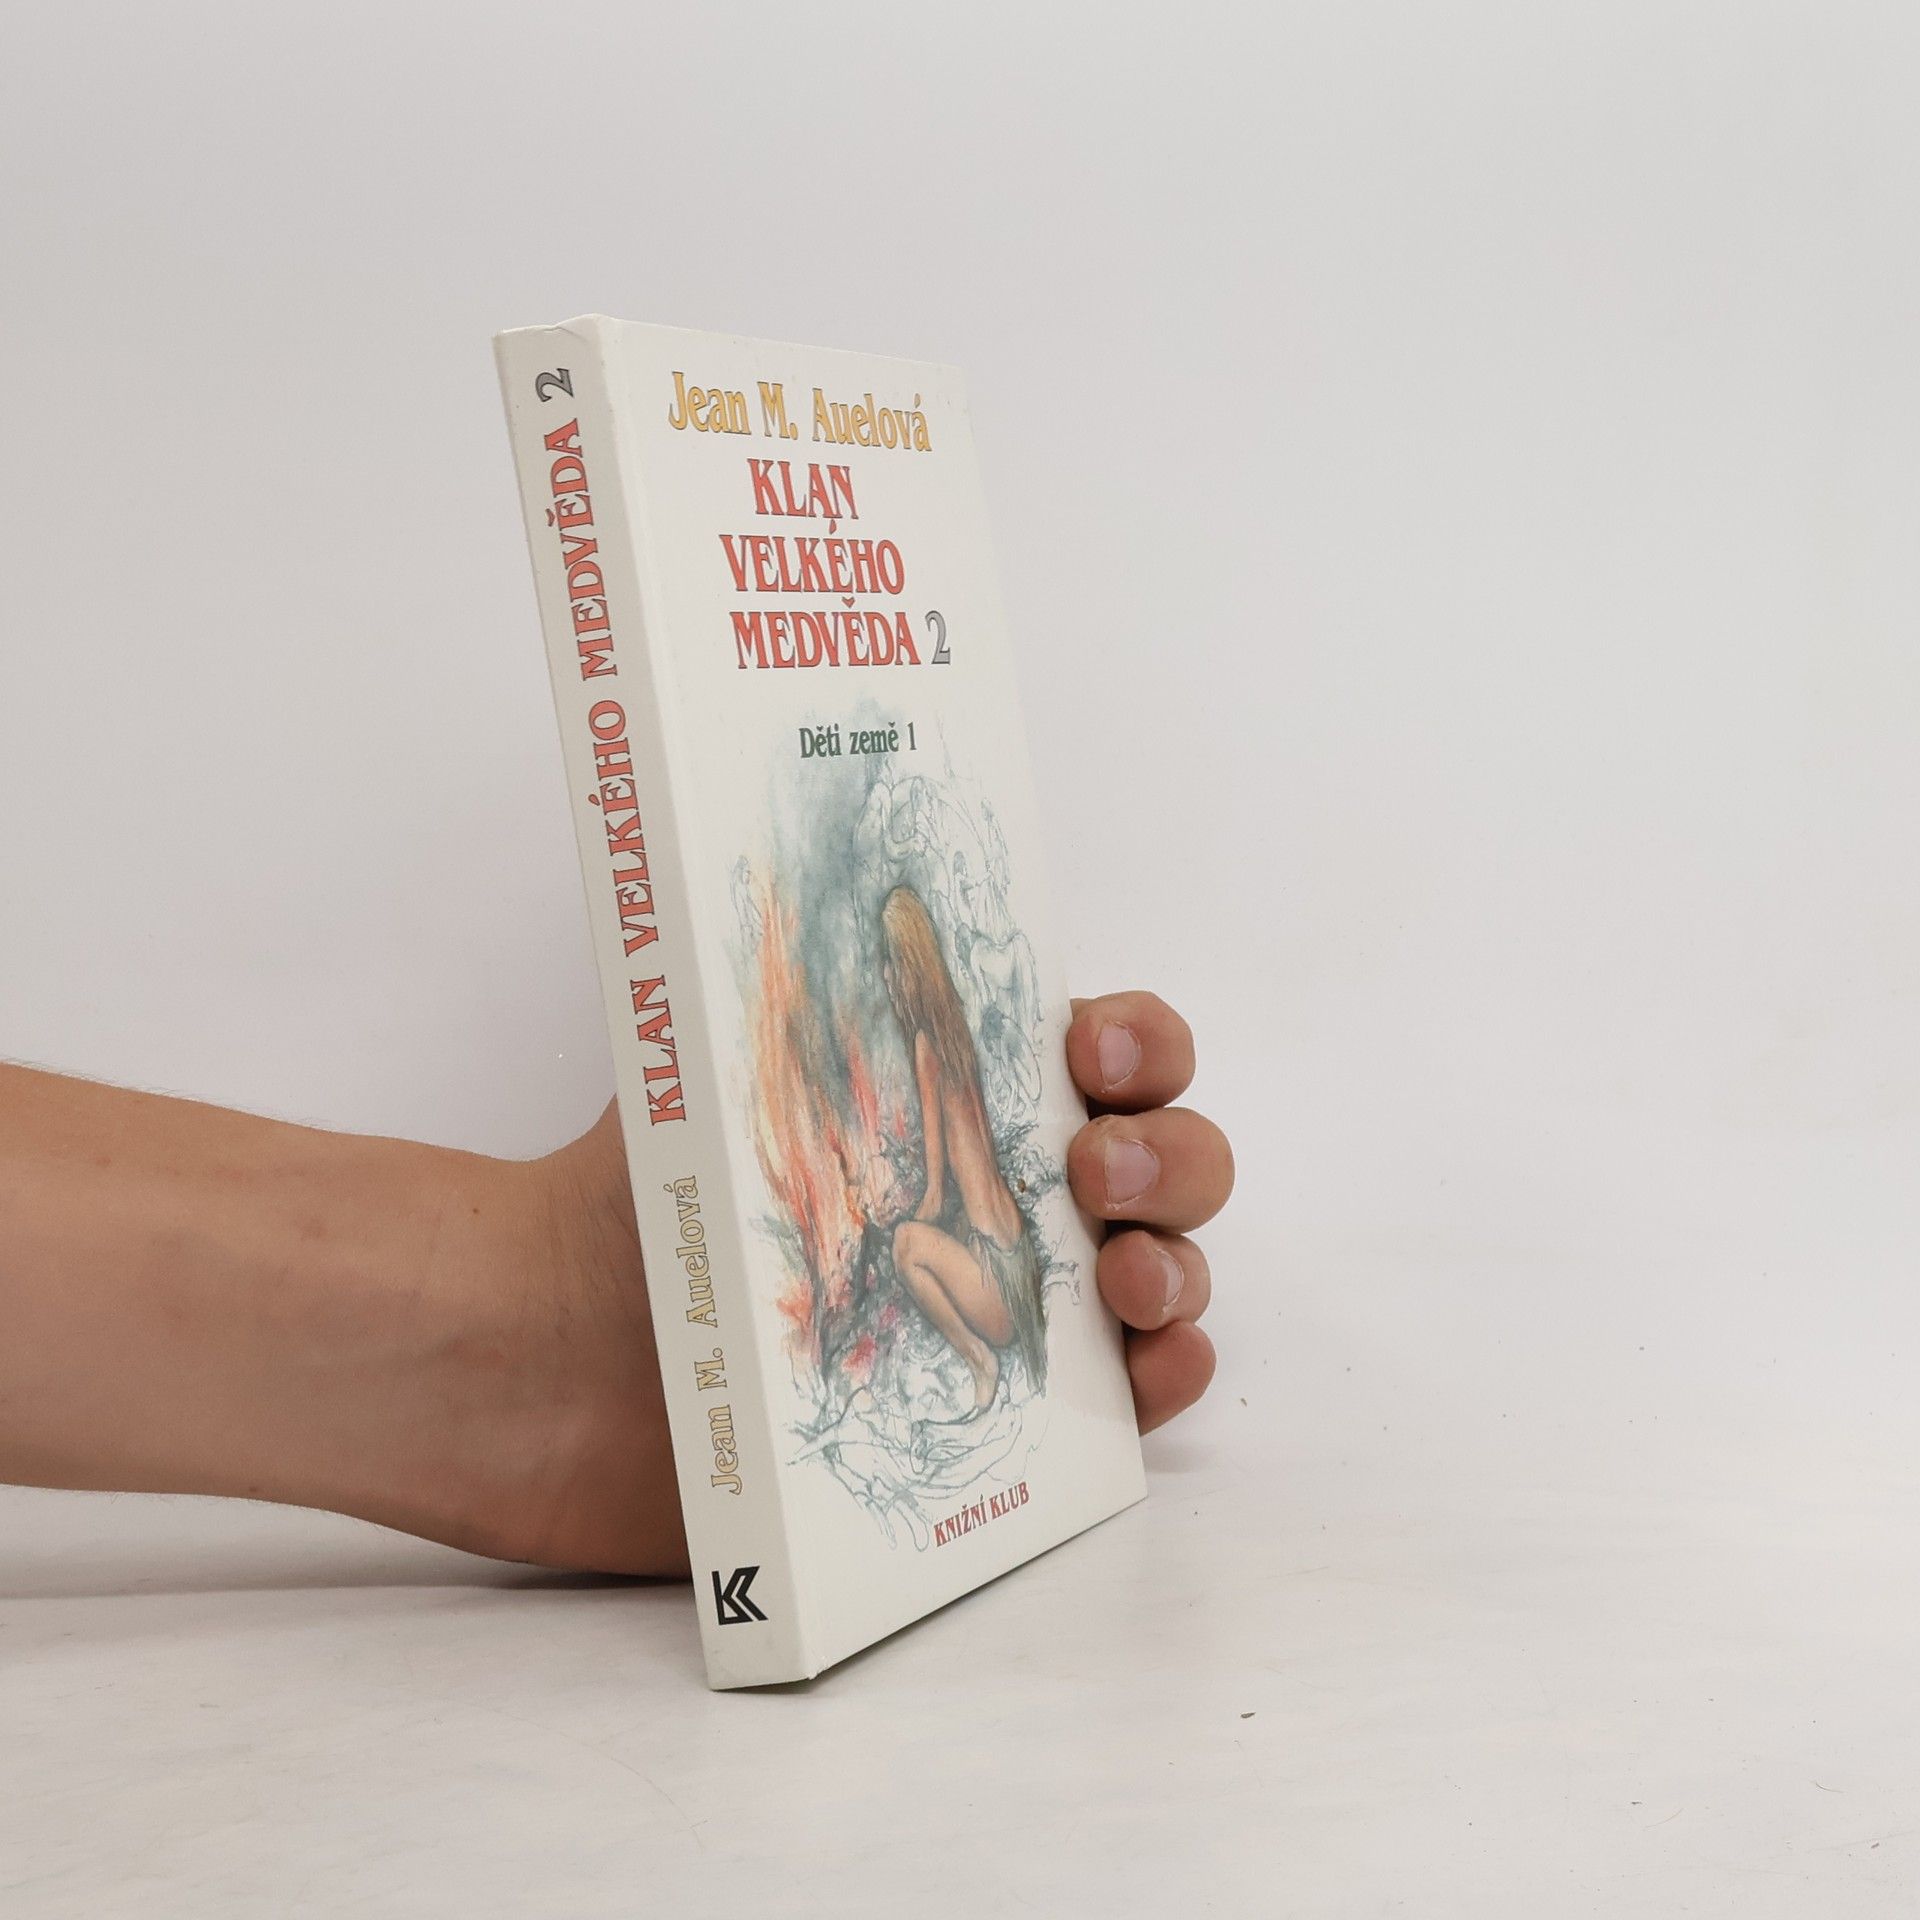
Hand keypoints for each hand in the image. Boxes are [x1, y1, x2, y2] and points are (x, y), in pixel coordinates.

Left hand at [480, 990, 1230, 1576]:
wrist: (544, 1361)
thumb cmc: (628, 1201)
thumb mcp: (717, 1065)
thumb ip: (798, 986)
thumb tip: (827, 877)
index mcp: (955, 1100)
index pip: (1108, 1050)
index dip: (1139, 1043)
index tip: (1091, 1054)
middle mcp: (1000, 1196)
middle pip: (1166, 1159)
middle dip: (1170, 1155)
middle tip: (1094, 1173)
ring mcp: (1006, 1308)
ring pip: (1165, 1274)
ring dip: (1177, 1265)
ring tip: (1117, 1280)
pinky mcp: (996, 1423)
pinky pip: (1127, 1407)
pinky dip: (1167, 1383)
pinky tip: (1148, 1370)